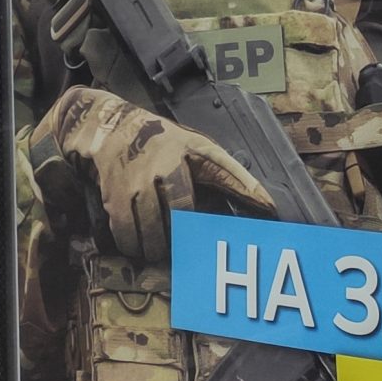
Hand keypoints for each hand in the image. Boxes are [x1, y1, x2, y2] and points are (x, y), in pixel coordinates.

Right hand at [28, 85, 273, 264]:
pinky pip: (125, 231)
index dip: (247, 187)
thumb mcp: (197, 150)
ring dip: (157, 247)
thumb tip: (268, 205)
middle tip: (188, 249)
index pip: (225, 168)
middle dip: (185, 235)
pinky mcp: (114, 194)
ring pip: (152, 227)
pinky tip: (139, 247)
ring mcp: (137, 178)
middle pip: (181, 210)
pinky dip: (133, 245)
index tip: (270, 208)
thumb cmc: (164, 144)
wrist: (111, 128)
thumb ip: (228, 175)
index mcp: (192, 149)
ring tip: (161, 252)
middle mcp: (165, 161)